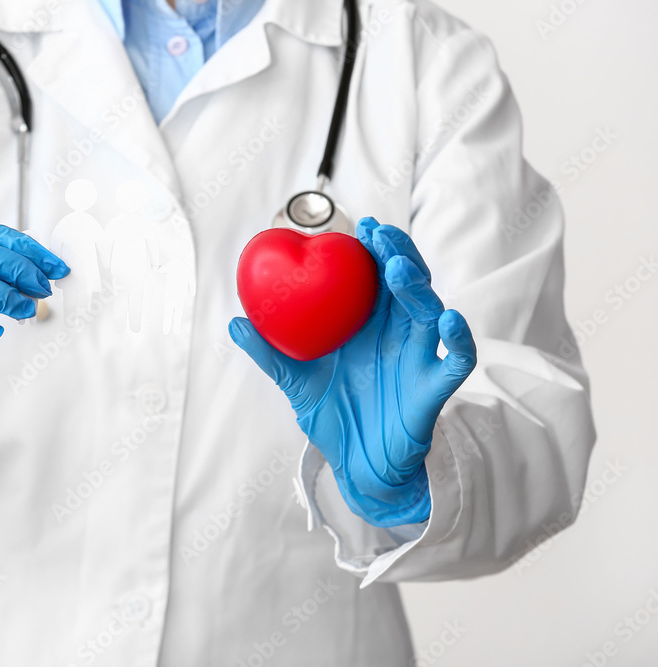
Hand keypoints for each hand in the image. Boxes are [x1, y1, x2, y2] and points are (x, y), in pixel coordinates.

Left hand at [229, 218, 476, 526]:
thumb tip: (234, 322)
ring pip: (429, 312)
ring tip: (397, 269)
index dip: (374, 250)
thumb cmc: (333, 416)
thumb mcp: (295, 382)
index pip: (376, 278)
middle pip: (408, 284)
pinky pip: (457, 359)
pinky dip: (458, 337)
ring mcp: (419, 357)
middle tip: (379, 236)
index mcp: (370, 325)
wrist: (358, 465)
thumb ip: (269, 353)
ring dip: (418, 287)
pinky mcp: (434, 386)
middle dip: (397, 255)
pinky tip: (447, 319)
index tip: (362, 227)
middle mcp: (398, 334)